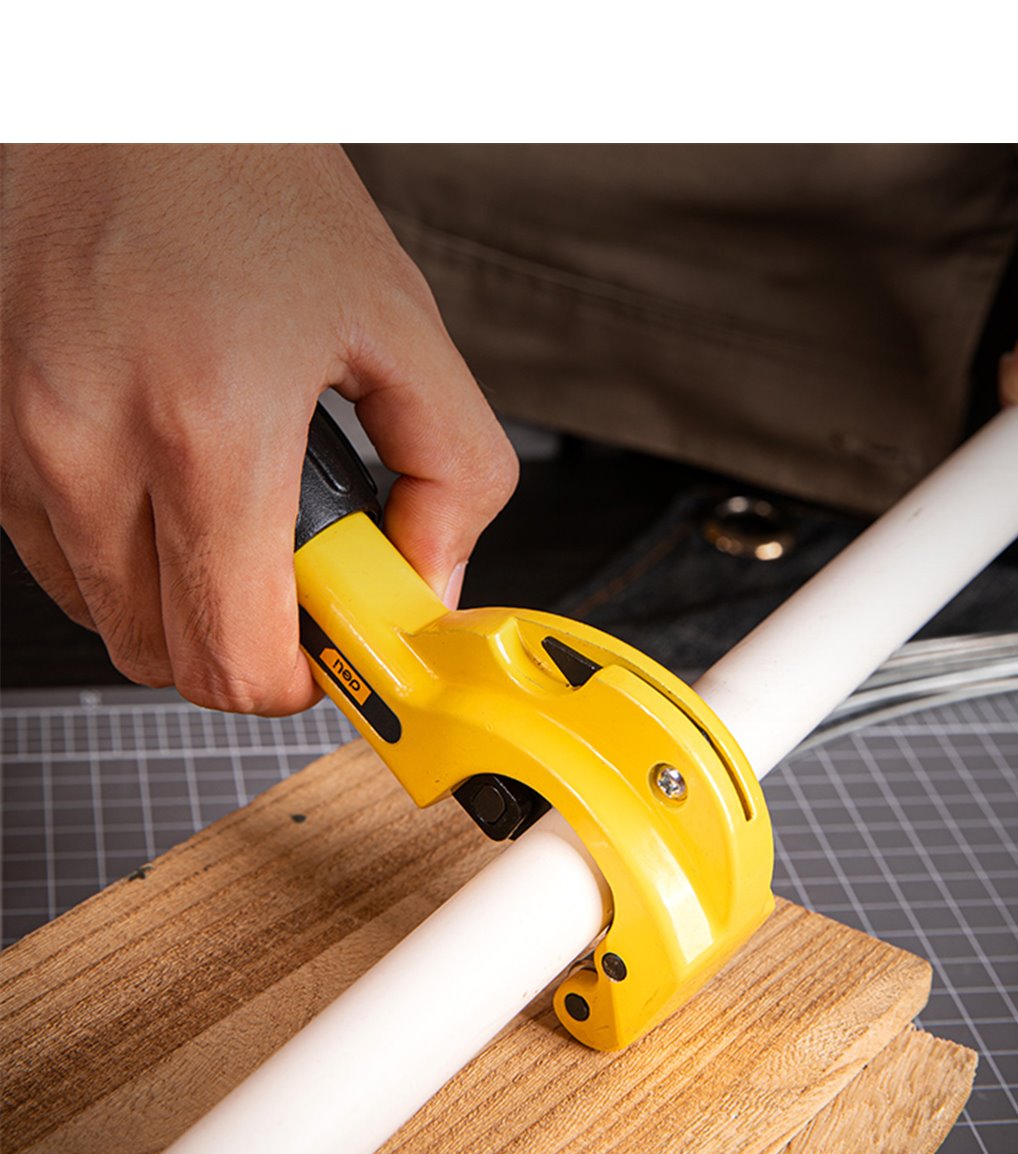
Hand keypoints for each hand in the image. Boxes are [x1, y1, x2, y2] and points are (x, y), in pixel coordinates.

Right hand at [0, 144, 517, 713]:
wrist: (117, 84)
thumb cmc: (244, 179)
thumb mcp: (396, 319)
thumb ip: (449, 471)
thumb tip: (428, 584)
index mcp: (208, 426)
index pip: (237, 658)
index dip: (297, 680)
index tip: (331, 646)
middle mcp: (88, 442)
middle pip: (167, 656)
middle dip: (243, 640)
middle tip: (291, 569)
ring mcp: (18, 439)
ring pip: (106, 613)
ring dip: (179, 592)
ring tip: (224, 494)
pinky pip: (52, 552)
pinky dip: (118, 546)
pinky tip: (161, 469)